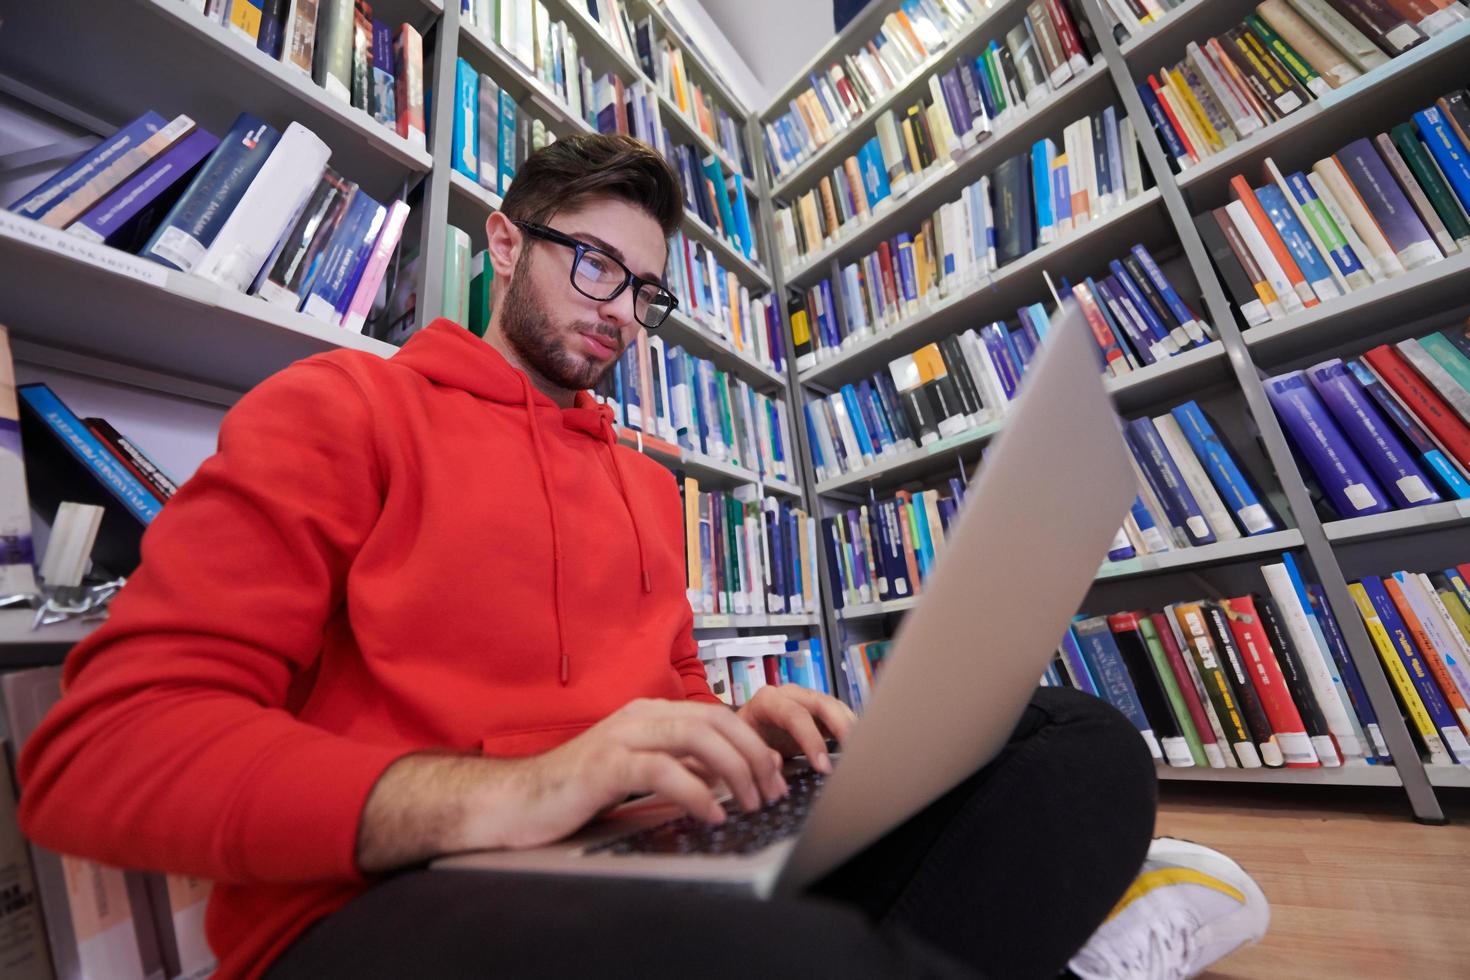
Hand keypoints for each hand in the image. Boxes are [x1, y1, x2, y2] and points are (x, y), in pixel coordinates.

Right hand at [465, 698, 789, 851]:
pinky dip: (696, 791)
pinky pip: (663, 770)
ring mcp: (621, 737)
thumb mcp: (638, 774)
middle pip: (715, 721)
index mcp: (649, 714)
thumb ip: (679, 768)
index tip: (775, 778)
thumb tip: (729, 777)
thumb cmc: (575, 792)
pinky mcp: (605, 766)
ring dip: (735, 771)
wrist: (515, 801)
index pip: (718, 716)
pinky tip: (712, 813)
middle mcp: (638, 716)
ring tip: (751, 803)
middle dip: (753, 756)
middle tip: (773, 792)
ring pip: (696, 737)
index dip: (754, 745)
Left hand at [736, 685, 857, 774]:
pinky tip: (859, 745)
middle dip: (841, 728)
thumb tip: (777, 762)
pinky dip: (851, 729)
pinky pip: (839, 715)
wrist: (742, 736)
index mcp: (767, 700)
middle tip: (853, 755)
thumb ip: (758, 755)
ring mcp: (806, 700)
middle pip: (822, 703)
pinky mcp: (818, 712)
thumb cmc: (741, 741)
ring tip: (862, 750)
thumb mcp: (742, 749)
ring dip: (851, 727)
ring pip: (835, 706)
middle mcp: (789, 694)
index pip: (795, 715)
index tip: (823, 766)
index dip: (811, 740)